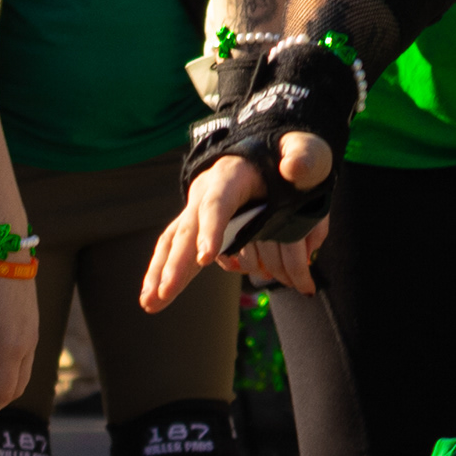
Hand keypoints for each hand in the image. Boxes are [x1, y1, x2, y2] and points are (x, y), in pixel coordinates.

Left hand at [0, 269, 38, 420]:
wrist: (4, 247)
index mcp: (11, 345)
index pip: (2, 391)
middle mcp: (27, 343)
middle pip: (15, 387)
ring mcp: (32, 333)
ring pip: (21, 373)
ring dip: (0, 386)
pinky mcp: (31, 323)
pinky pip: (23, 357)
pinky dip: (7, 370)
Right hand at [142, 130, 332, 312]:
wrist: (265, 152)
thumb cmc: (285, 155)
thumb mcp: (305, 151)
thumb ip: (304, 157)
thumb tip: (293, 167)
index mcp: (231, 176)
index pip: (218, 203)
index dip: (210, 230)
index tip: (206, 258)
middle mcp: (205, 192)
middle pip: (187, 229)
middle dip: (176, 263)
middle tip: (166, 292)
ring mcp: (197, 210)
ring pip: (172, 242)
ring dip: (160, 273)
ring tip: (150, 304)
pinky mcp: (196, 225)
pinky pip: (173, 250)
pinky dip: (162, 273)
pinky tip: (153, 300)